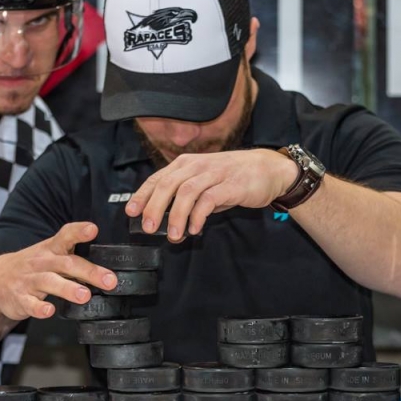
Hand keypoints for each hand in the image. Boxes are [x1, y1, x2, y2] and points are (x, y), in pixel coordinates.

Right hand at [0, 222, 117, 320]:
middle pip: (66, 264)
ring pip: (49, 283)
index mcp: (50, 249)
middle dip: (89, 272)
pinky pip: (30, 304)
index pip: (65, 236)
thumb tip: (107, 261)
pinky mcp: (20, 299)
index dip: (79, 232)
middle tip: (109, 280)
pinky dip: (39, 308)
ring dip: (68, 289)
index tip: (93, 229)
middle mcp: (41, 262)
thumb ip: (74, 255)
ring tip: (85, 296)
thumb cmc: (31, 266)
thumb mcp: (49, 253)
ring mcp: (29, 281)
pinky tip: (49, 310)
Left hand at [125, 149, 298, 240]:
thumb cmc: (232, 178)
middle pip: (169, 185)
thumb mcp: (203, 183)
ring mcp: (215, 173)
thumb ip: (184, 197)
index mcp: (186, 164)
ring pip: (187, 191)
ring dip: (177, 215)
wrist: (269, 170)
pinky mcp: (232, 185)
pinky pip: (210, 199)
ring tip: (173, 236)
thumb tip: (163, 218)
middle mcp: (197, 166)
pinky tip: (195, 229)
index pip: (158, 178)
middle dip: (155, 207)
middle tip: (148, 228)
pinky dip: (199, 215)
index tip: (131, 212)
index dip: (142, 195)